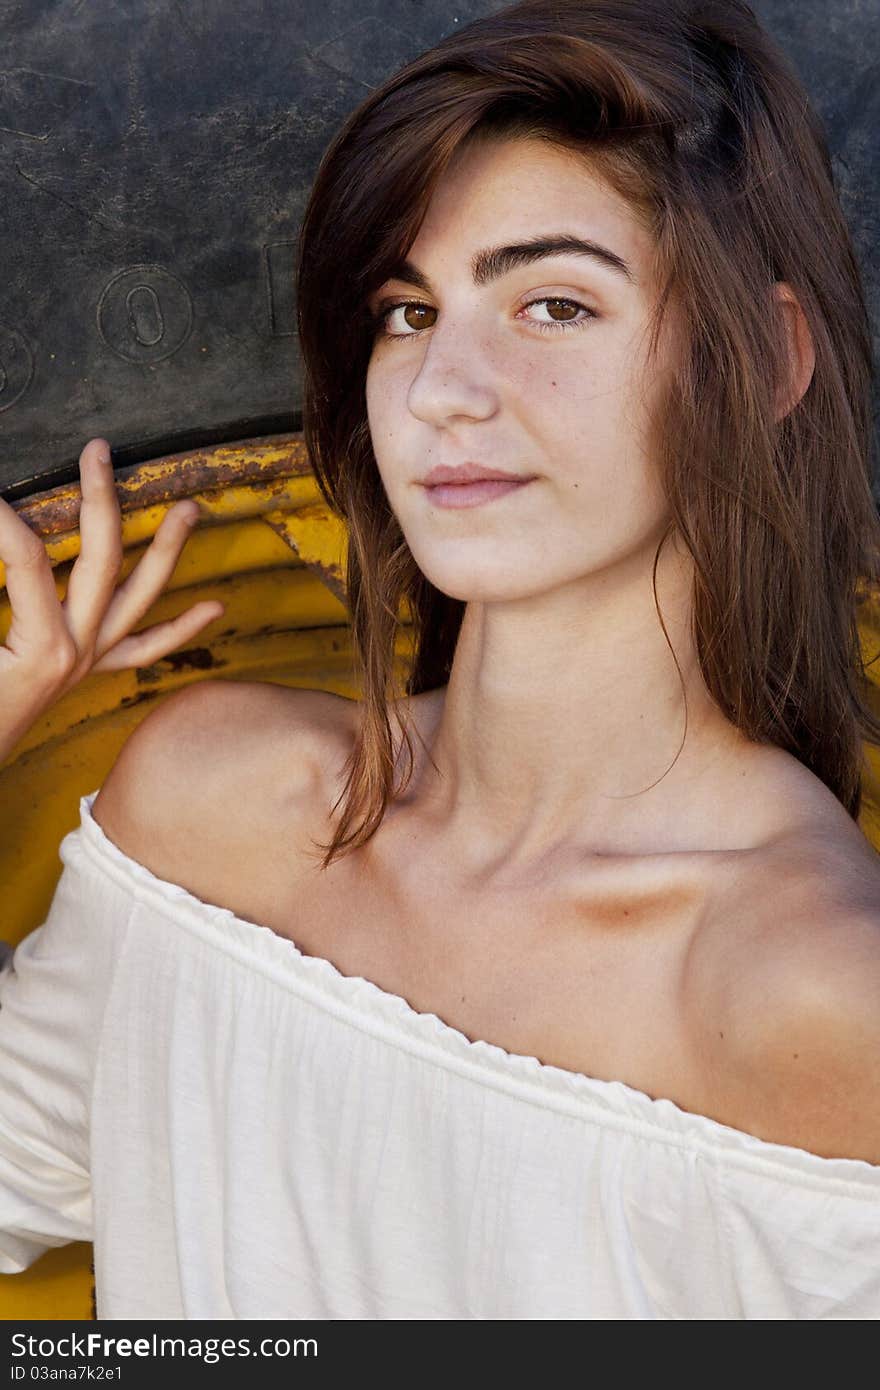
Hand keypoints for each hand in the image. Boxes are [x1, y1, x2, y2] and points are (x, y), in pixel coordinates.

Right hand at [0, 437, 224, 762]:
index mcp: (42, 644)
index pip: (27, 558)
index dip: (2, 520)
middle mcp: (78, 648)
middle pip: (101, 558)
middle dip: (100, 498)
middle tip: (99, 450)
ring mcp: (91, 660)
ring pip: (141, 598)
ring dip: (169, 551)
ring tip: (192, 509)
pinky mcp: (91, 671)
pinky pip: (145, 650)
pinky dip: (181, 629)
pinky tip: (214, 607)